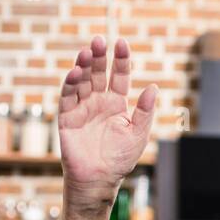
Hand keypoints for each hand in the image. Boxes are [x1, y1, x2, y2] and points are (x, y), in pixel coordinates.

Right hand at [58, 36, 156, 207]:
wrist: (99, 178)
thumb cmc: (120, 158)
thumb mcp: (138, 133)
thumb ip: (144, 111)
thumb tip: (153, 87)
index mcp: (116, 103)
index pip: (119, 76)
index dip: (121, 60)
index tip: (122, 43)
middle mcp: (98, 102)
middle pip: (98, 73)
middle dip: (99, 57)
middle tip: (100, 40)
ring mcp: (82, 108)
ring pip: (82, 81)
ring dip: (84, 65)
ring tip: (87, 51)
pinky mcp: (67, 117)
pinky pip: (68, 97)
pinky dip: (71, 84)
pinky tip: (76, 72)